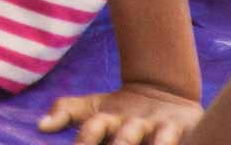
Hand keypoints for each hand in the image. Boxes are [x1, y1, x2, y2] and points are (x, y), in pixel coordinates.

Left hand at [37, 84, 203, 143]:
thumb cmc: (120, 110)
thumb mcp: (92, 108)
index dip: (85, 139)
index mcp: (110, 118)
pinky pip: (190, 140)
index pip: (94, 127)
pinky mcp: (190, 130)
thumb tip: (40, 126)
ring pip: (160, 141)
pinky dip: (189, 143)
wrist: (164, 90)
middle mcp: (136, 124)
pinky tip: (189, 144)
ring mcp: (163, 128)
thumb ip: (65, 112)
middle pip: (126, 137)